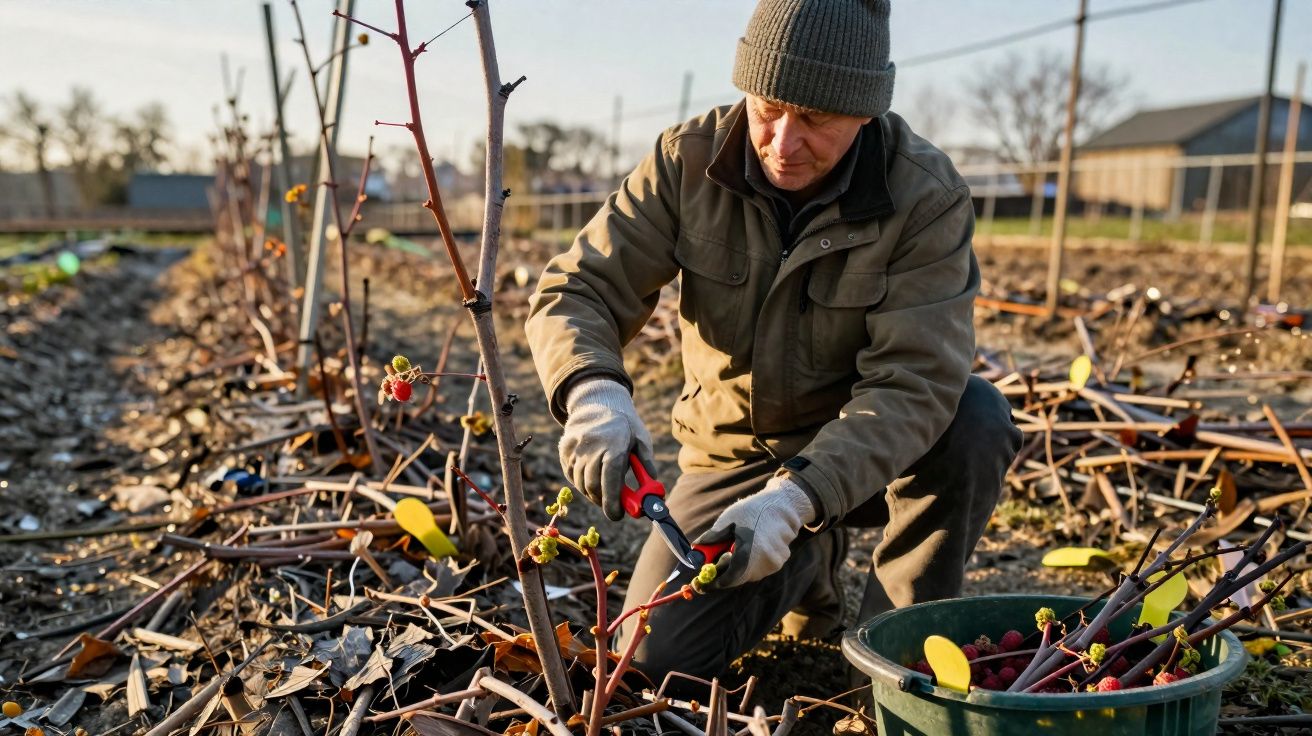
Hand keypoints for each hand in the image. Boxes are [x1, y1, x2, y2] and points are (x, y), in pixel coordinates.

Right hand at [559, 378, 653, 520]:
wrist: (597, 402)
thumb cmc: (624, 425)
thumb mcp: (641, 438)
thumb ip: (647, 463)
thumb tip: (653, 490)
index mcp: (613, 444)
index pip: (610, 479)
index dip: (613, 501)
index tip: (618, 515)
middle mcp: (591, 446)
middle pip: (593, 485)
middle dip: (603, 502)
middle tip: (613, 507)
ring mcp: (575, 448)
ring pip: (580, 483)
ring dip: (593, 493)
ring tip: (604, 489)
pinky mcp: (565, 450)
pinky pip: (571, 475)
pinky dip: (581, 483)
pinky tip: (592, 476)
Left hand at [696, 474, 815, 586]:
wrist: (782, 504)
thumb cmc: (753, 510)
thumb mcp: (728, 520)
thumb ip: (712, 538)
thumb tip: (696, 550)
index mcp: (748, 554)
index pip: (728, 580)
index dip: (714, 583)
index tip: (701, 584)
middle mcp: (763, 563)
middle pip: (738, 578)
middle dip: (725, 572)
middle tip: (716, 562)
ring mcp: (774, 564)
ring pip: (749, 574)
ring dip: (738, 566)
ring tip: (735, 547)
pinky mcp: (780, 561)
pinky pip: (760, 568)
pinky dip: (751, 562)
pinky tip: (751, 544)